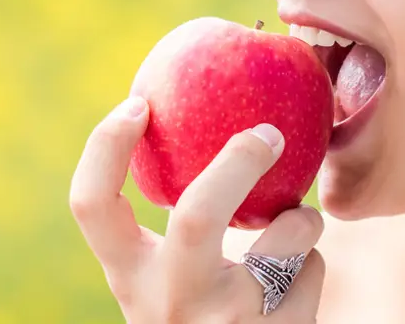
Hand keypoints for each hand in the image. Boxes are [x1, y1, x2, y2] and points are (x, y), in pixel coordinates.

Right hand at [69, 96, 324, 322]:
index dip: (106, 146)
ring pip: (284, 236)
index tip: (139, 103)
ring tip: (296, 224)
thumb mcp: (166, 285)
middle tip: (268, 131)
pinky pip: (314, 272)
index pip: (90, 206)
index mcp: (129, 280)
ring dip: (301, 218)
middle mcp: (169, 306)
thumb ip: (172, 232)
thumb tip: (197, 120)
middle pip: (196, 214)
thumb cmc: (202, 321)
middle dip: (238, 162)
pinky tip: (297, 287)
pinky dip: (312, 266)